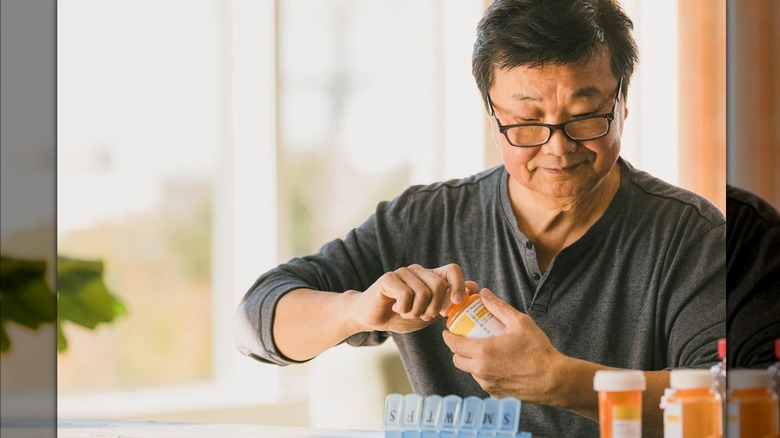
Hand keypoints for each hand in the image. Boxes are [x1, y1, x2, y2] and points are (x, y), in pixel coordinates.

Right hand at [349, 263, 471, 333]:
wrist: (373, 318)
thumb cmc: (402, 315)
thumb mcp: (429, 312)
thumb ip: (448, 301)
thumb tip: (474, 287)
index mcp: (430, 277)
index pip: (452, 270)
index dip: (459, 284)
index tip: (456, 302)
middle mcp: (419, 271)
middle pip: (438, 285)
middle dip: (433, 308)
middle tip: (422, 316)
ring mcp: (403, 272)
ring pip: (423, 293)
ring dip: (415, 312)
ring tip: (406, 312)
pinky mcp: (389, 278)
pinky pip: (406, 295)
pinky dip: (404, 309)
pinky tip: (396, 308)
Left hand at [441, 288, 568, 405]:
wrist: (554, 380)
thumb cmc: (538, 351)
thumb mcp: (520, 322)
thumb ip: (499, 307)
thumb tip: (485, 294)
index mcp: (483, 351)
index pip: (453, 345)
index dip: (448, 337)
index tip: (448, 331)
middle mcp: (481, 371)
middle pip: (457, 360)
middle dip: (458, 350)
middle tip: (466, 340)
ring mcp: (488, 385)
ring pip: (470, 372)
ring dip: (472, 362)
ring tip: (485, 351)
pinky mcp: (497, 395)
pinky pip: (484, 382)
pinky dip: (485, 373)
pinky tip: (498, 365)